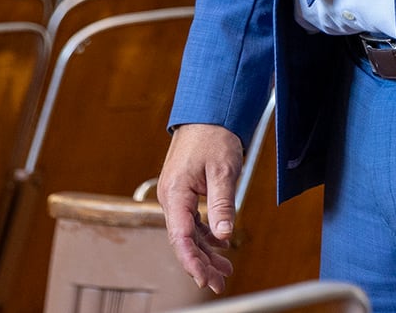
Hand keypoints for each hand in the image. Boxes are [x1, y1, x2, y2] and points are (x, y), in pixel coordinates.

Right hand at [158, 123, 244, 293]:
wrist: (208, 112)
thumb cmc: (213, 136)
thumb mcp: (223, 170)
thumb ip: (221, 204)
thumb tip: (223, 236)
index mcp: (175, 193)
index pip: (180, 236)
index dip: (192, 261)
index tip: (204, 278)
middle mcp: (171, 197)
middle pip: (184, 240)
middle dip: (201, 264)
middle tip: (220, 282)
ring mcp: (177, 196)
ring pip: (189, 233)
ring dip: (206, 252)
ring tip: (224, 271)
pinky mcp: (185, 193)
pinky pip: (193, 221)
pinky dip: (206, 236)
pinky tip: (219, 247)